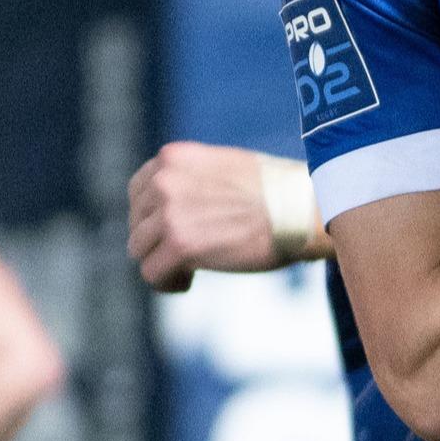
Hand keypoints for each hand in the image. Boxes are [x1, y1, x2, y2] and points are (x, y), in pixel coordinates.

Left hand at [130, 142, 296, 292]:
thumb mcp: (224, 167)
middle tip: (188, 254)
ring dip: (163, 263)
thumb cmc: (276, 193)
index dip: (153, 217)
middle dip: (159, 242)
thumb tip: (171, 206)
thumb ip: (192, 180)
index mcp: (174, 158)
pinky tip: (190, 281)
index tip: (173, 231)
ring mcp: (169, 213)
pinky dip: (168, 282)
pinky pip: (152, 274)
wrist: (302, 209)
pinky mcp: (180, 246)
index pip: (138, 191)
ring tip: (189, 270)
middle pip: (137, 223)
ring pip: (140, 250)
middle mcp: (165, 181)